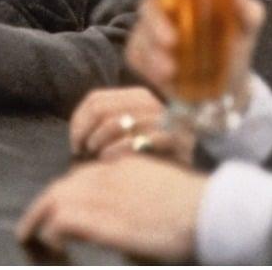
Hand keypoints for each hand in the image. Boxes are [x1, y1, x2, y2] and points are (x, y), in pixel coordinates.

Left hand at [16, 154, 206, 262]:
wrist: (210, 212)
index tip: (57, 213)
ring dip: (36, 219)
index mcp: (123, 165)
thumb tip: (124, 225)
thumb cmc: (195, 210)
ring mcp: (104, 195)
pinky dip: (50, 232)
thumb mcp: (159, 194)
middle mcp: (108, 175)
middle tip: (31, 228)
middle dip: (42, 207)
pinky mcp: (103, 219)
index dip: (64, 196)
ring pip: (55, 199)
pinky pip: (62, 220)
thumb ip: (135, 200)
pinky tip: (51, 245)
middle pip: (62, 186)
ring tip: (29, 237)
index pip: (80, 176)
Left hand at [69, 87, 193, 162]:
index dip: (78, 120)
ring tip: (98, 157)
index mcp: (138, 97)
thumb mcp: (133, 133)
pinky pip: (133, 142)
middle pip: (101, 108)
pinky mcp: (172, 139)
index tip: (74, 141)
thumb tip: (77, 132)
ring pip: (114, 123)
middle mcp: (150, 103)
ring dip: (98, 143)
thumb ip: (110, 123)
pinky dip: (115, 153)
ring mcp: (162, 119)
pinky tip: (112, 163)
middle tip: (82, 151)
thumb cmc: (158, 157)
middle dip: (84, 131)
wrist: (197, 174)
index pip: (96, 98)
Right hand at [125, 0, 266, 113]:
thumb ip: (249, 10)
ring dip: (153, 52)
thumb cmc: (232, 46)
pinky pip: (136, 56)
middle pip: (147, 6)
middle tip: (172, 40)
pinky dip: (149, 66)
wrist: (227, 85)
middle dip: (155, 23)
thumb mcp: (248, 26)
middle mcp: (164, 8)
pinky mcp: (144, 56)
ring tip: (171, 68)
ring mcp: (151, 33)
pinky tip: (165, 75)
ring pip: (140, 35)